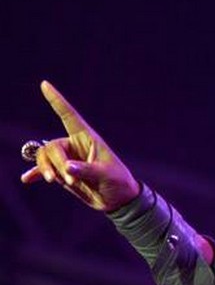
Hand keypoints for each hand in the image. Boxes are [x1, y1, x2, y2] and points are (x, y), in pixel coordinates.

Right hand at [20, 81, 139, 211]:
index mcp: (87, 138)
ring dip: (46, 169)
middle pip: (52, 146)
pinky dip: (36, 173)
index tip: (45, 84)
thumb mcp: (106, 174)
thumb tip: (66, 167)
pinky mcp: (63, 173)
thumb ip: (86, 170)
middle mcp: (75, 146)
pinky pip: (44, 169)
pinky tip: (27, 179)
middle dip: (56, 162)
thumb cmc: (118, 182)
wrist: (117, 200)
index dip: (57, 100)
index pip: (69, 116)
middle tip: (69, 179)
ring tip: (54, 181)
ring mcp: (67, 159)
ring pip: (45, 157)